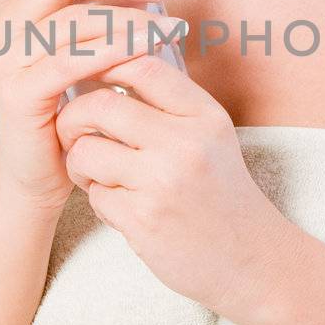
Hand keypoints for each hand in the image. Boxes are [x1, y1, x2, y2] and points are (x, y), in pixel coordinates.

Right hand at [0, 0, 171, 212]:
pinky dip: (117, 53)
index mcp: (12, 8)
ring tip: (171, 25)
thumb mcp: (86, 43)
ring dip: (131, 18)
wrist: (35, 176)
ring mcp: (8, 63)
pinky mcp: (21, 96)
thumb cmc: (66, 104)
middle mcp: (2, 28)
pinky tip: (148, 54)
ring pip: (73, 21)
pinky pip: (73, 63)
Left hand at [54, 52, 290, 319]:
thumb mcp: (212, 137)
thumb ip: (171, 104)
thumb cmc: (222, 194)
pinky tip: (122, 207)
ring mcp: (163, 183)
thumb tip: (111, 66)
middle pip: (99, 105)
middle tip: (74, 131)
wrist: (251, 260)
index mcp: (204, 117)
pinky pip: (94, 195)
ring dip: (80, 163)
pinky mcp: (144, 221)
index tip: (91, 78)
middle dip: (73, 118)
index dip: (106, 64)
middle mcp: (185, 144)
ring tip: (96, 174)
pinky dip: (99, 200)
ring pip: (85, 151)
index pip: (143, 67)